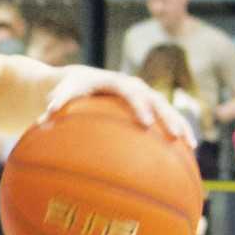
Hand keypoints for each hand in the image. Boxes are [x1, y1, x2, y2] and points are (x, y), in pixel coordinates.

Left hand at [41, 66, 195, 145]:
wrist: (83, 80)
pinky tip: (186, 154)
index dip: (140, 106)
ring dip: (179, 126)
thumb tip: (43, 117)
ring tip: (191, 146)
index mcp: (116, 82)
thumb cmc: (70, 89)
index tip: (146, 123)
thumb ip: (56, 102)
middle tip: (176, 136)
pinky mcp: (148, 107)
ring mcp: (144, 96)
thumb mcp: (62, 92)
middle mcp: (135, 86)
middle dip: (167, 117)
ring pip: (167, 110)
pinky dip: (175, 133)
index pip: (131, 92)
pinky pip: (165, 120)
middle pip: (156, 100)